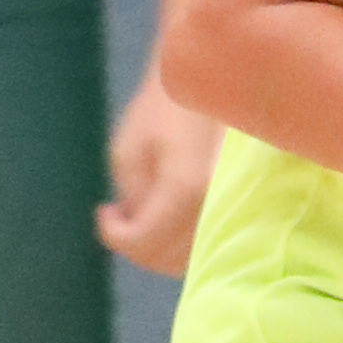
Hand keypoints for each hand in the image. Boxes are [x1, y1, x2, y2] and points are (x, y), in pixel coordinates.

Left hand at [95, 74, 223, 276]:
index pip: (145, 241)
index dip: (115, 235)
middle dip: (135, 245)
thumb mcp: (129, 149)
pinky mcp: (238, 207)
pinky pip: (206, 245)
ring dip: (159, 249)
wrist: (212, 83)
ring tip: (141, 218)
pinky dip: (181, 245)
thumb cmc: (164, 107)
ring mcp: (231, 208)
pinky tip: (166, 220)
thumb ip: (132, 197)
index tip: (104, 210)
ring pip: (189, 259)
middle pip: (167, 257)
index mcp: (186, 188)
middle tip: (119, 217)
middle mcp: (215, 205)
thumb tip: (135, 229)